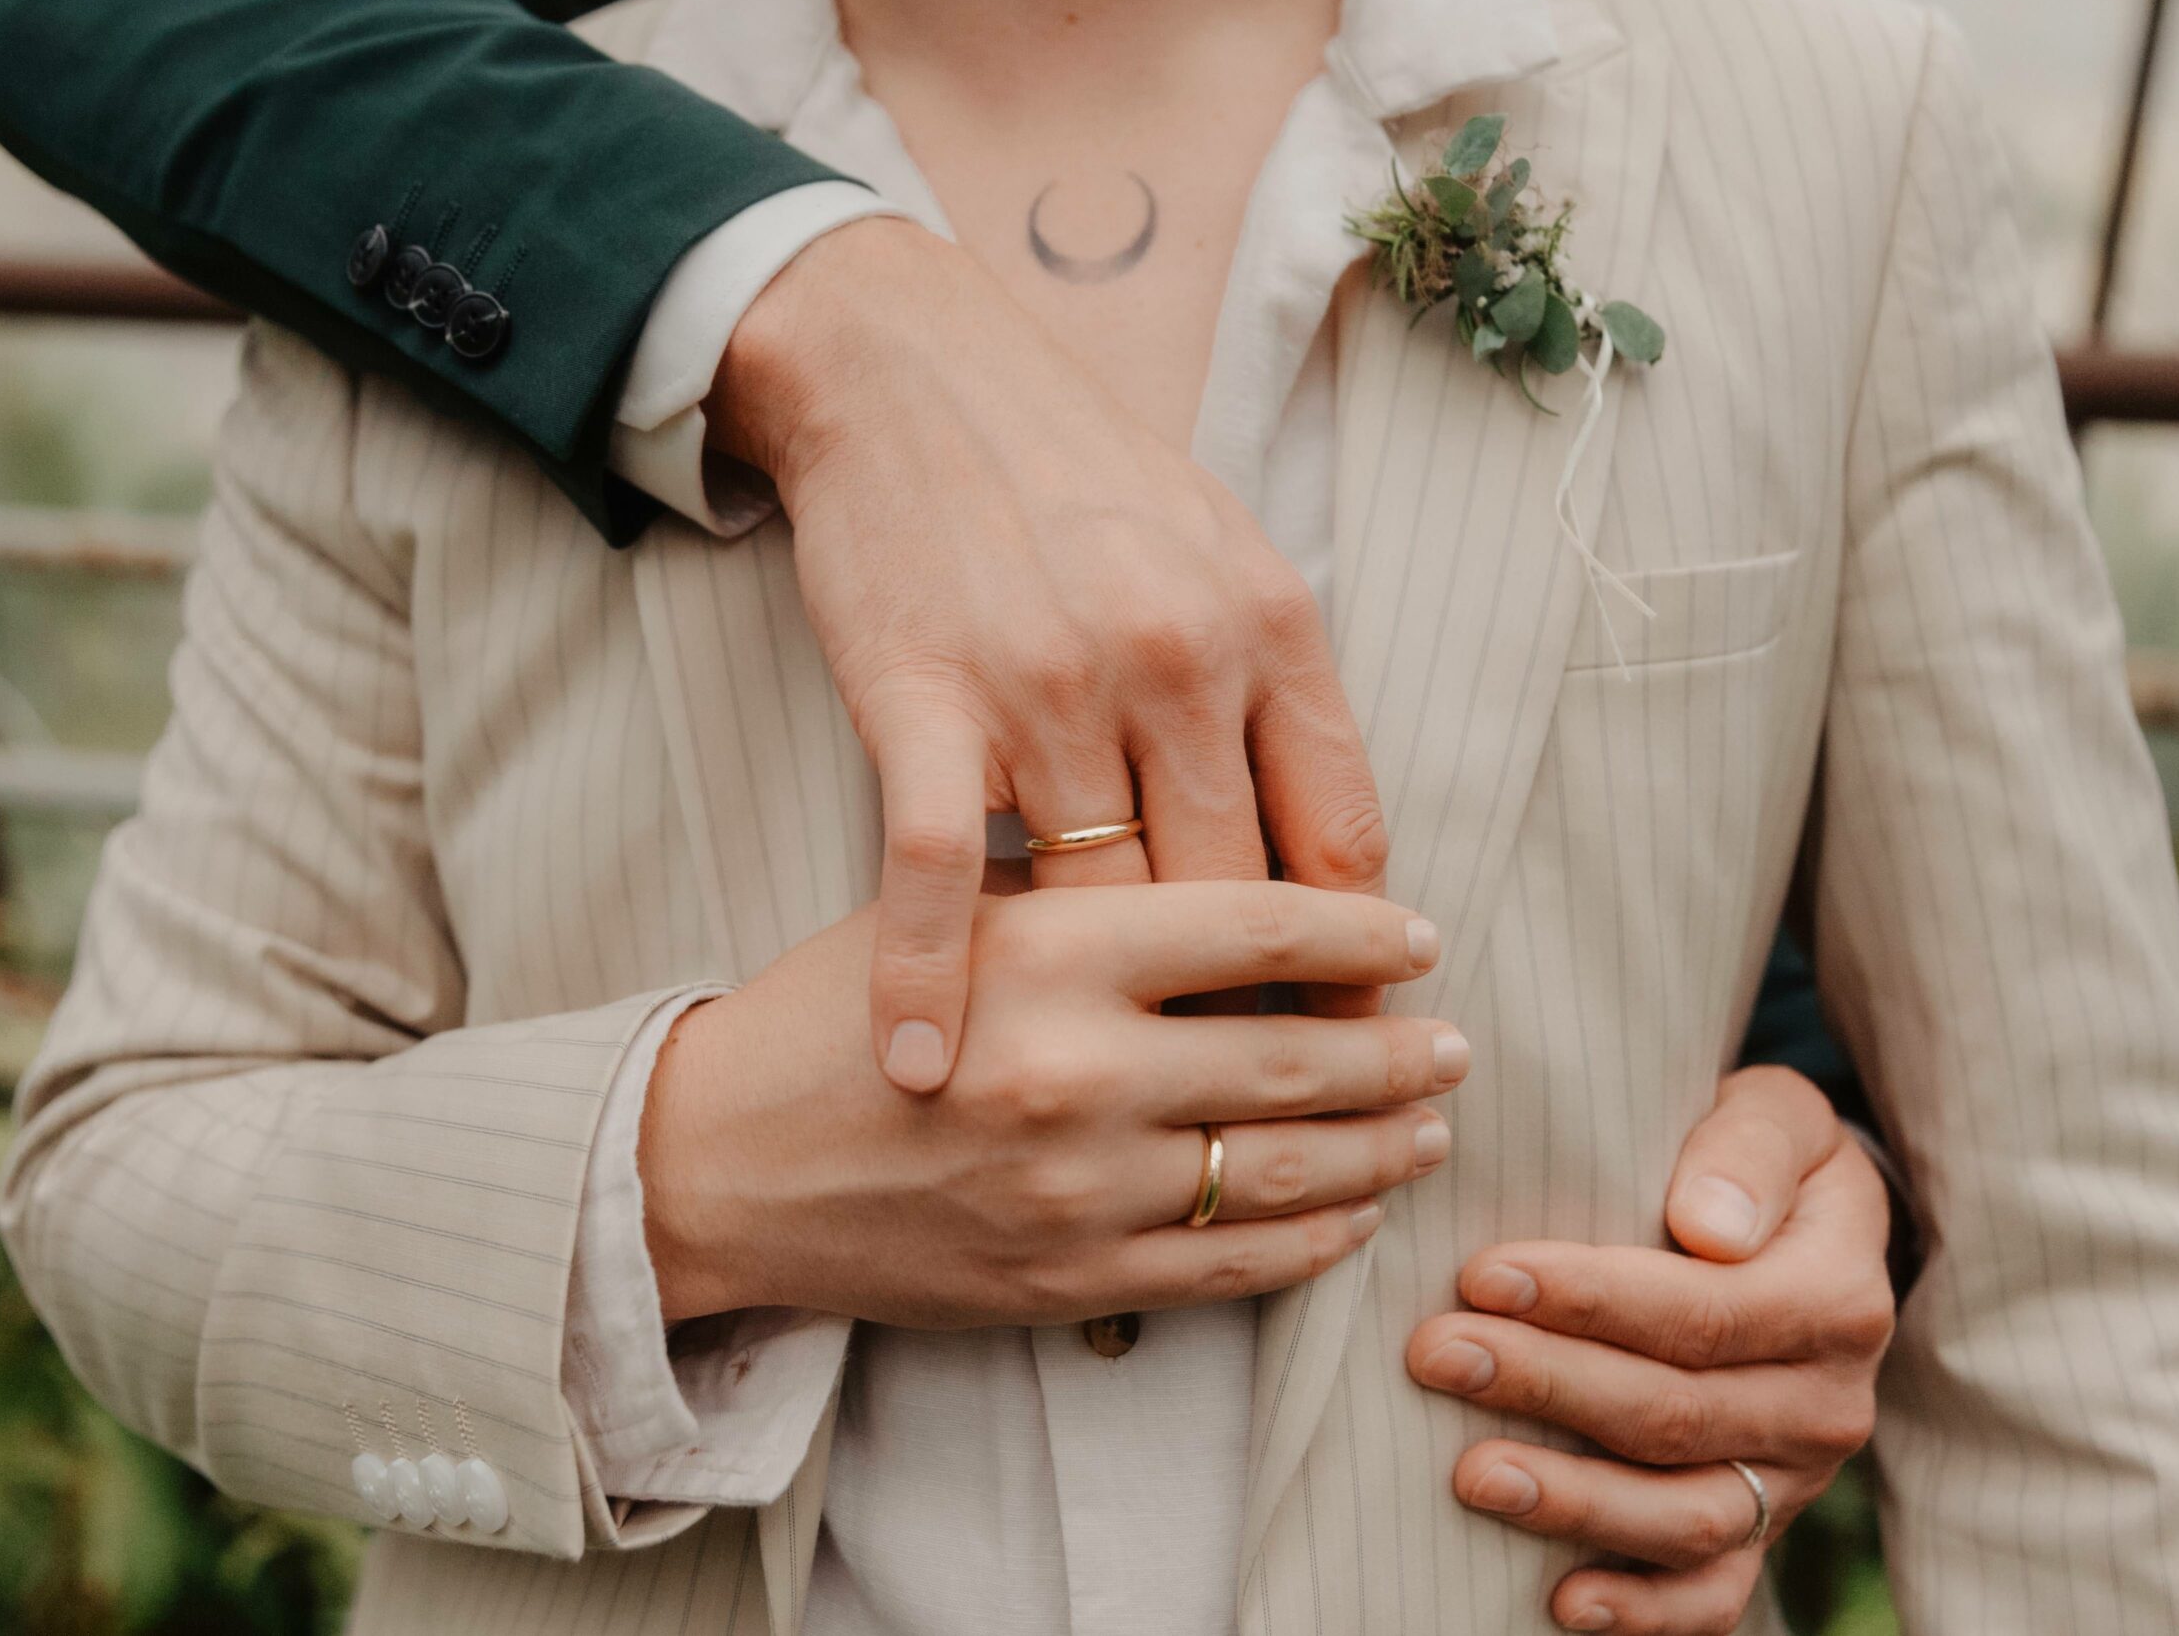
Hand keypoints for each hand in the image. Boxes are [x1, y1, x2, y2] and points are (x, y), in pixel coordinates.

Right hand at [640, 881, 1454, 1325]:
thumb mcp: (951, 917)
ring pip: (1286, 1168)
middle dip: (1400, 1049)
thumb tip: (1252, 901)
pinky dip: (1314, 1235)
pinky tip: (1354, 1206)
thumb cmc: (834, 1017)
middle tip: (1454, 1038)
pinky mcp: (1072, 1278)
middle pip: (1297, 1055)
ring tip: (1427, 1119)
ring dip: (1380, 1144)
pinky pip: (1233, 1263)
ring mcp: (1079, 1190)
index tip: (1418, 933)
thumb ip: (1093, 908)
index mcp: (1049, 955)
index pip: (1257, 926)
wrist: (724, 1163)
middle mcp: (1077, 1073)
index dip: (1362, 930)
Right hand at [713, 218, 1388, 1092]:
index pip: (1340, 845)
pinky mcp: (926, 703)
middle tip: (1232, 1116)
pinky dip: (929, 980)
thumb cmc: (1082, 476)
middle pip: (1233, 902)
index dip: (1348, 969)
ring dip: (1105, 1025)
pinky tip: (924, 1073)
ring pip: (1106, 905)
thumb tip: (1336, 862)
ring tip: (1104, 1126)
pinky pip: (940, 872)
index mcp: (1270, 628)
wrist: (916, 375)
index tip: (1343, 1043)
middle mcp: (1177, 663)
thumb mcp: (1228, 555)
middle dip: (1240, 1020)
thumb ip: (1281, 701)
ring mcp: (1050, 687)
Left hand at [1404, 1068, 1896, 1634]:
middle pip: (1678, 1413)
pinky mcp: (1761, 1530)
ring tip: (1471, 1473)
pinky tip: (1560, 1600)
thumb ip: (1750, 1149)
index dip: (1593, 1300)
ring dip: (1573, 1501)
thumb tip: (1709, 1227)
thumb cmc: (1760, 1160)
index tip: (1484, 1274)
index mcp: (1838, 1298)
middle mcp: (1829, 1404)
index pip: (1705, 1312)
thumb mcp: (1775, 1115)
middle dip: (1548, 1385)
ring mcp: (1794, 1480)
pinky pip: (1712, 1594)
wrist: (1809, 1232)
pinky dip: (1642, 1611)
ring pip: (1687, 1516)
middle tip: (1438, 1353)